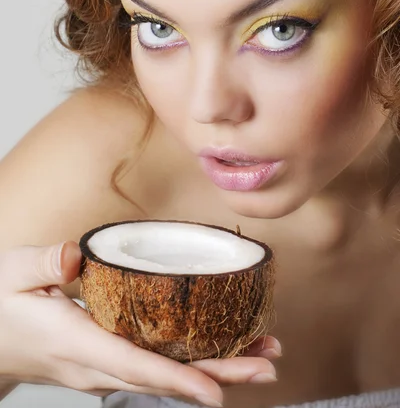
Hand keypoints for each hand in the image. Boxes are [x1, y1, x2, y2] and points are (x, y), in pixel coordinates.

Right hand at [0, 242, 279, 406]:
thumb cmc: (1, 304)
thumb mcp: (13, 273)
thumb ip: (44, 262)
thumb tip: (75, 256)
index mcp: (76, 343)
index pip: (133, 365)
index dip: (177, 380)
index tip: (218, 392)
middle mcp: (96, 366)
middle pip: (165, 377)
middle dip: (219, 374)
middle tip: (268, 365)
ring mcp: (103, 369)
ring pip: (166, 376)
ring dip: (216, 369)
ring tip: (262, 358)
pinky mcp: (108, 362)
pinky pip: (157, 368)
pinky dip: (194, 363)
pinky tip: (221, 352)